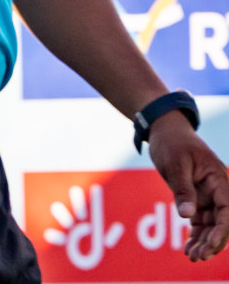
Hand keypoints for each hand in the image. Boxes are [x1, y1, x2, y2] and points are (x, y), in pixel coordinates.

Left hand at [148, 111, 228, 260]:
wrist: (164, 130)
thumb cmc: (171, 143)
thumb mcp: (175, 164)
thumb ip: (183, 190)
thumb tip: (187, 216)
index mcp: (219, 180)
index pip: (227, 210)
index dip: (221, 230)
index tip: (210, 245)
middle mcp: (217, 191)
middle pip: (221, 222)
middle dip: (212, 242)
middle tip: (198, 257)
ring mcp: (207, 197)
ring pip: (210, 225)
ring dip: (203, 242)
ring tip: (191, 257)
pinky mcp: (195, 200)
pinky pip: (199, 222)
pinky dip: (195, 235)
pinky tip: (188, 250)